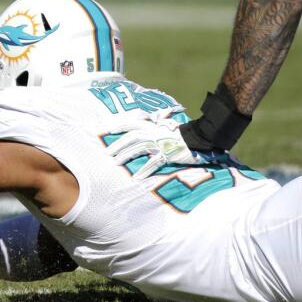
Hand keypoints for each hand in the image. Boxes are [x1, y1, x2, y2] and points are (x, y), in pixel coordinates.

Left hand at [105, 111, 225, 179]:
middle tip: (106, 153)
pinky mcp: (168, 154)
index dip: (116, 125)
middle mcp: (153, 133)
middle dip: (117, 144)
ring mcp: (160, 143)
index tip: (103, 130)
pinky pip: (153, 162)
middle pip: (131, 137)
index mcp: (152, 126)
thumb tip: (141, 130)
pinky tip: (136, 177)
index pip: (130, 123)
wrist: (199, 137)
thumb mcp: (164, 127)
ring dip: (126, 155)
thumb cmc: (180, 133)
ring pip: (139, 148)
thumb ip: (152, 128)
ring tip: (115, 164)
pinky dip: (144, 170)